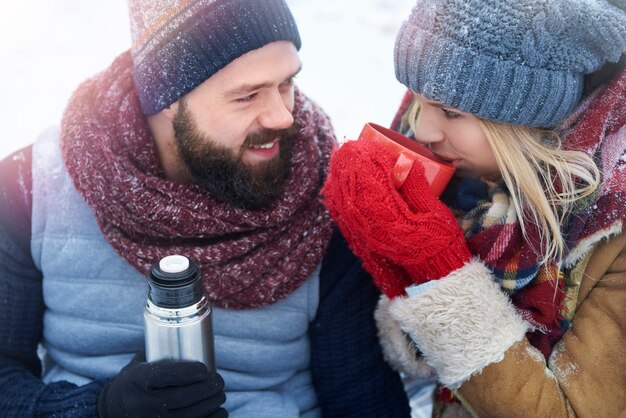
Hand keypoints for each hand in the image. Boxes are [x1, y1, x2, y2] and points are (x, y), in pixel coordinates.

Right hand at [98, 352, 226, 417]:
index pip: (166, 376)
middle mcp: (143, 404)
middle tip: (220, 381)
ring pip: (190, 415)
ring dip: (211, 404)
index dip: (189, 373)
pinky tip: (220, 412)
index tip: (205, 369)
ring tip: (220, 394)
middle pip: (183, 397)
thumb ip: (160, 352)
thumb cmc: (134, 382)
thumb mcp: (139, 364)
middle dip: (208, 388)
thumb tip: (191, 331)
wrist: (112, 410)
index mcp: (137, 380)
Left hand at [322, 139, 470, 297]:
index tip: (365, 145)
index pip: (371, 183)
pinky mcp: (358, 239)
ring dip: (339, 178)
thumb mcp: (435, 213)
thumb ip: (419, 189)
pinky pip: (340, 216)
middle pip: (352, 189)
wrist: (430, 272)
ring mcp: (361, 234)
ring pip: (342, 202)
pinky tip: (333, 184)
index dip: (365, 162)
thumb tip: (408, 163)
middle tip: (348, 146)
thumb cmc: (437, 240)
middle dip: (348, 165)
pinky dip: (334, 198)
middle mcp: (371, 225)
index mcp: (391, 216)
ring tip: (340, 159)